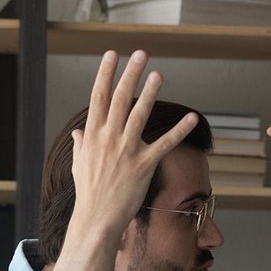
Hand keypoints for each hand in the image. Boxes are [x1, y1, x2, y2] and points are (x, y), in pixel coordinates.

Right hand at [69, 51, 199, 238]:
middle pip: (120, 99)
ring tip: (159, 74)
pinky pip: (165, 144)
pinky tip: (192, 117)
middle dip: (130, 74)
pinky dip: (179, 130)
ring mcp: (126, 151)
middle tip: (140, 53)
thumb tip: (79, 133)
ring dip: (150, 93)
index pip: (99, 96)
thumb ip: (81, 145)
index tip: (112, 55)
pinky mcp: (144, 165)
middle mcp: (109, 138)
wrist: (97, 218)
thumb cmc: (89, 193)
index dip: (106, 74)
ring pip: (139, 115)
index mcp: (93, 134)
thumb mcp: (79, 165)